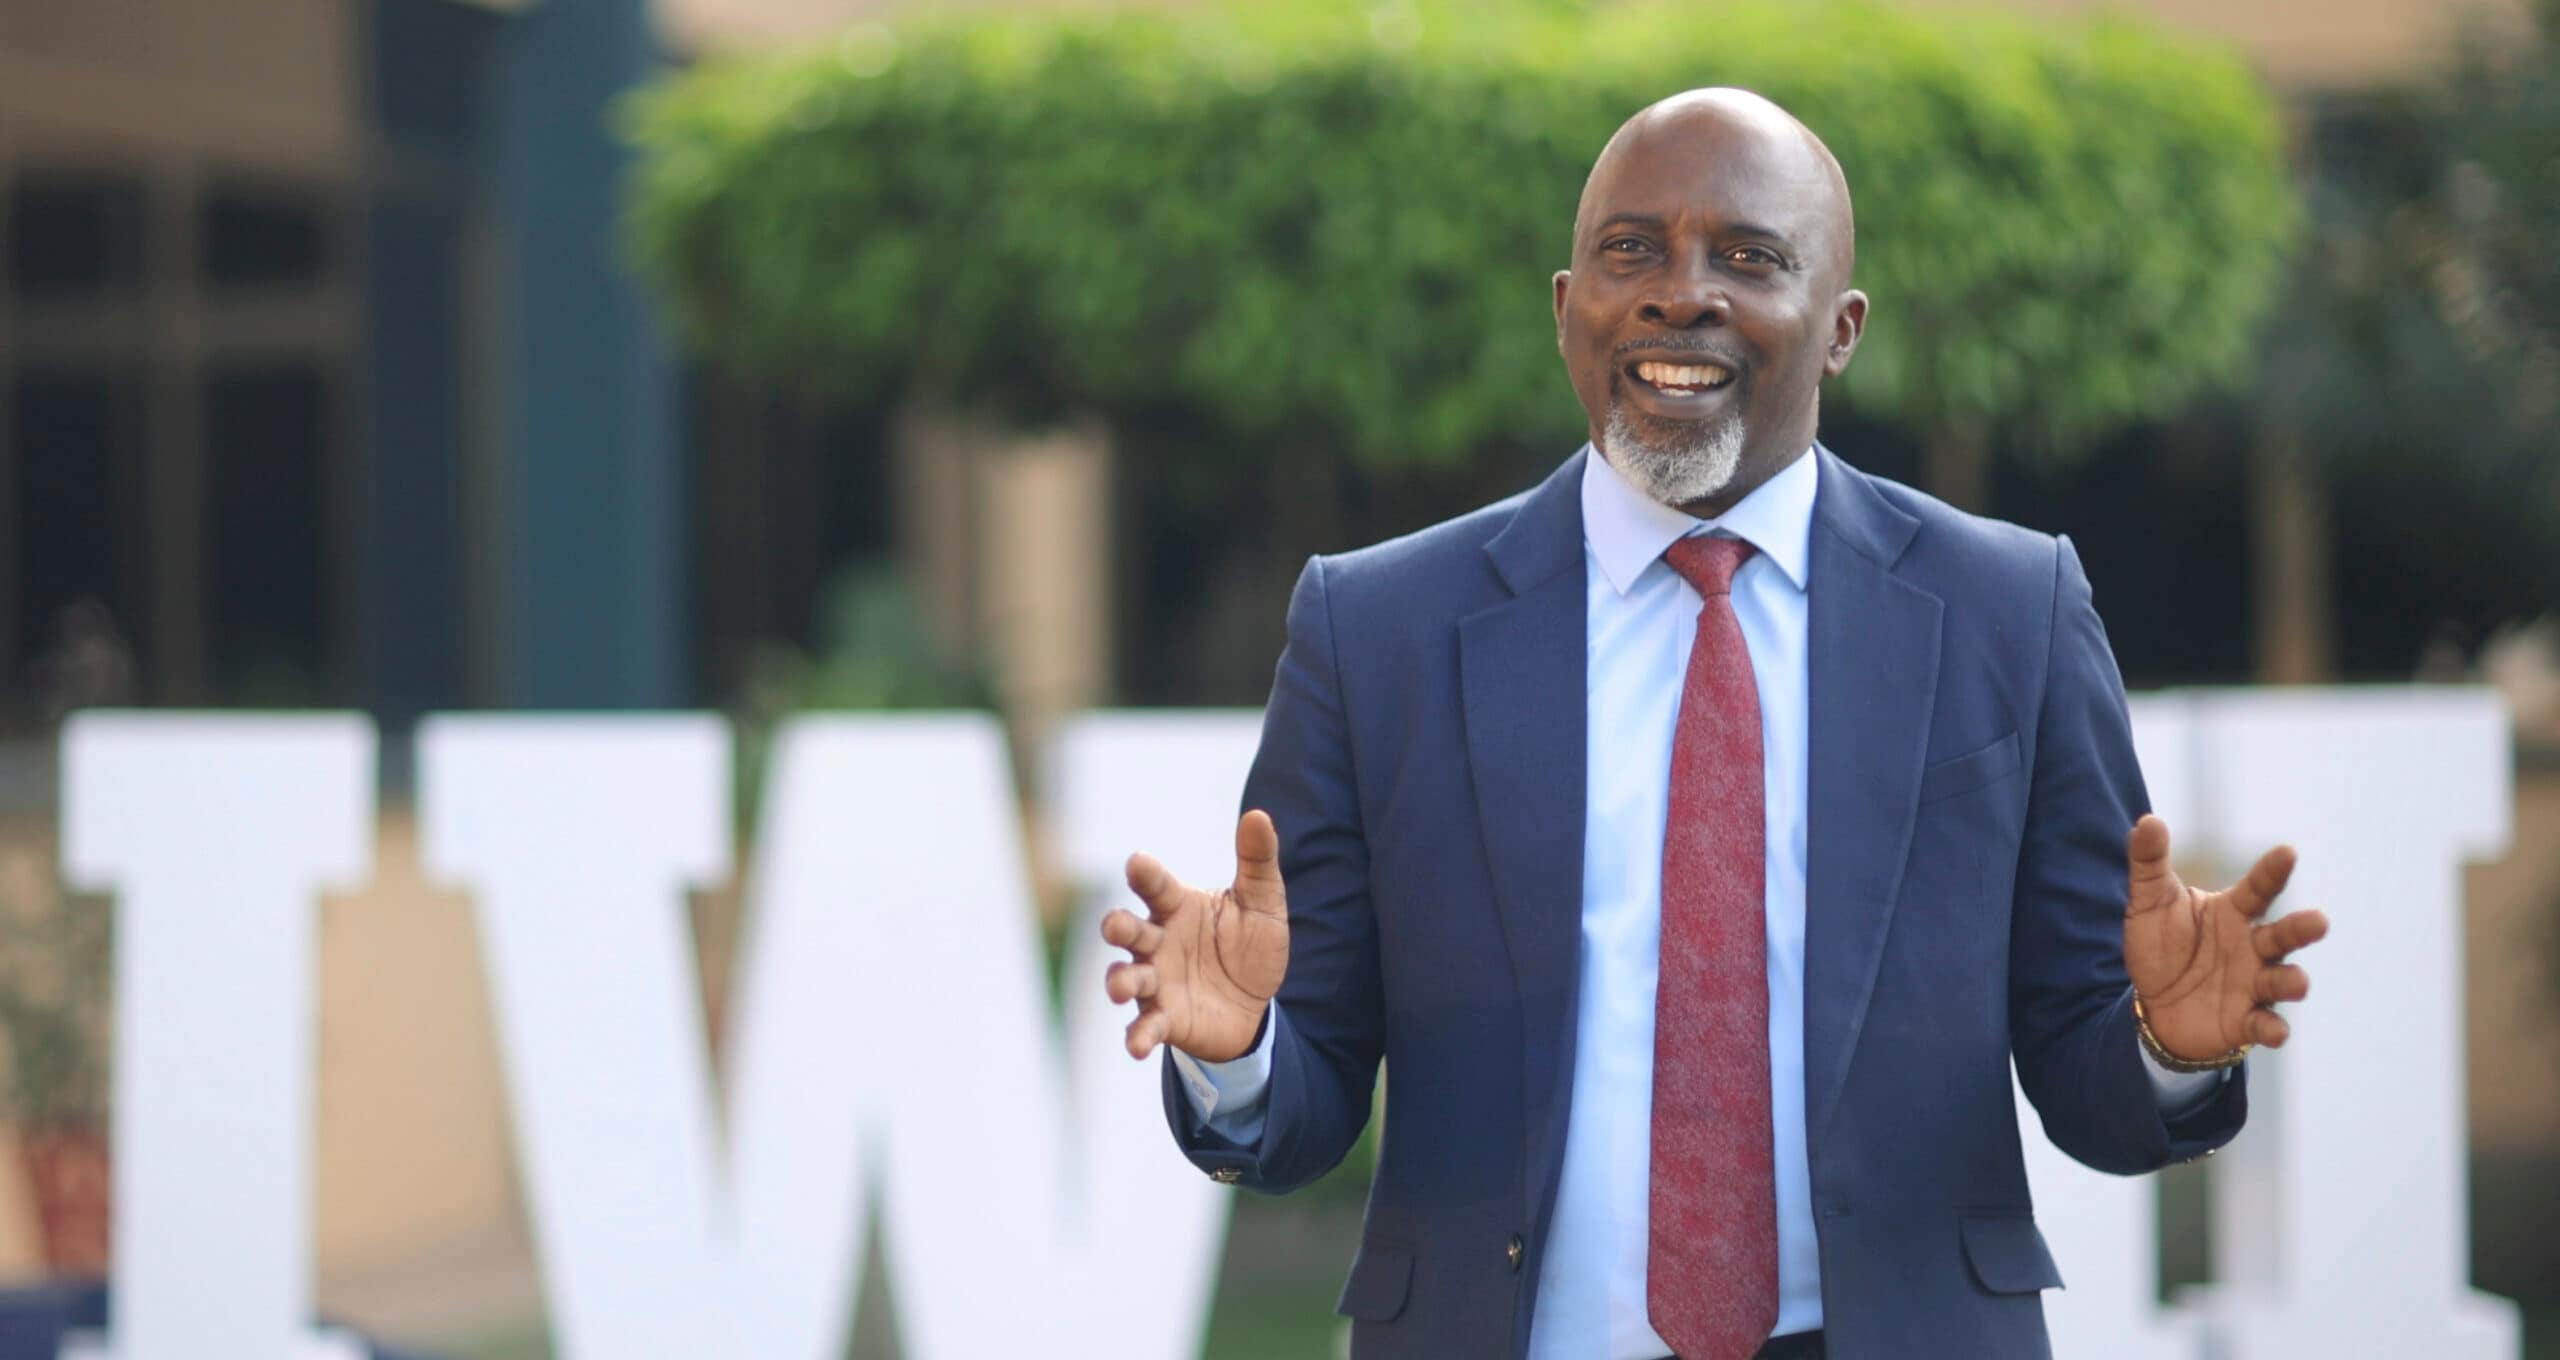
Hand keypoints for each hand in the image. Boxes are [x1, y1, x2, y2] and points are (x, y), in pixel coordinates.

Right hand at [1101, 809, 1290, 1061]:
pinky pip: (1144, 1026)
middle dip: (1117, 927)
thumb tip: (1259, 815)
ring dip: (1119, 981)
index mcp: (1177, 907)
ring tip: (1120, 987)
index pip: (1155, 886)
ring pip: (1127, 977)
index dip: (1145, 874)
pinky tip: (1136, 1045)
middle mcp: (1158, 942)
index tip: (1138, 863)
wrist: (1256, 1003)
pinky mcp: (1165, 1018)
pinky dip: (1137, 1035)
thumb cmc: (1249, 945)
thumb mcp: (1263, 903)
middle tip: (1115, 926)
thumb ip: (1257, 861)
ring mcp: (1157, 981)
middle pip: (1127, 930)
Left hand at [2123, 814, 2329, 1060]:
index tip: (2288, 852)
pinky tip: (2276, 1032)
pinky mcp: (2245, 1021)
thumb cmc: (2160, 945)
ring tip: (2298, 982)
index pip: (2257, 889)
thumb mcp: (2148, 902)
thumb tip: (2148, 820)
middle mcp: (2252, 947)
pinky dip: (2272, 1028)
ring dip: (2292, 981)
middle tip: (2319, 922)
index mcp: (2233, 913)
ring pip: (2282, 980)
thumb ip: (2149, 863)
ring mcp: (2253, 984)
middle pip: (2283, 935)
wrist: (2154, 1003)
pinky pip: (2264, 1024)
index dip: (2272, 872)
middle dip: (2302, 929)